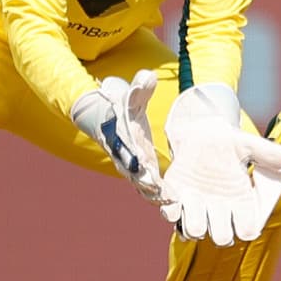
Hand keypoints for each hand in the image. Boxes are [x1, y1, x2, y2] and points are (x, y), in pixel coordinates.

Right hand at [70, 70, 165, 203]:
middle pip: (136, 174)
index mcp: (123, 139)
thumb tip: (148, 76)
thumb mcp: (130, 95)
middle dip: (149, 185)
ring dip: (156, 195)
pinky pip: (148, 186)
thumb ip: (140, 88)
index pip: (131, 152)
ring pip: (142, 184)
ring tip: (172, 204)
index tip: (149, 172)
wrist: (105, 118)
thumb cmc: (121, 106)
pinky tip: (174, 203)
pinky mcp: (141, 170)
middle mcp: (125, 156)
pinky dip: (158, 195)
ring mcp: (132, 165)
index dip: (139, 164)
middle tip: (164, 196)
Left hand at [160, 83, 280, 245]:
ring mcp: (196, 207)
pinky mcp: (176, 199)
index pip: (247, 230)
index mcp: (242, 201)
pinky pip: (171, 216)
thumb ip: (271, 153)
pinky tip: (177, 195)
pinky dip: (172, 210)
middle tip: (216, 208)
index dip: (245, 227)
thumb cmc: (230, 143)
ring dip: (194, 220)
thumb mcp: (252, 144)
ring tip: (195, 199)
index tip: (240, 209)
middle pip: (221, 239)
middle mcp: (219, 210)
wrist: (201, 133)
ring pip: (195, 232)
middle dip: (218, 229)